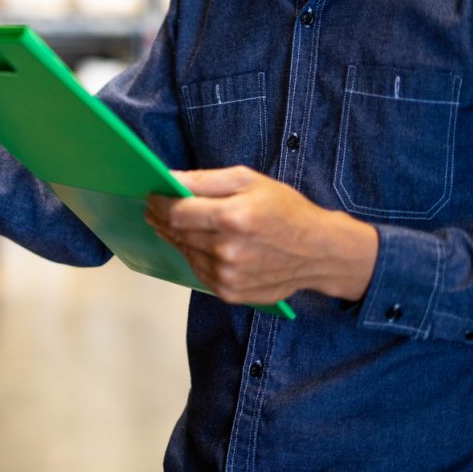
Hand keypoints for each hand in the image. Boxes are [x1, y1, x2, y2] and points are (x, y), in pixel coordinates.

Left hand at [145, 166, 378, 304]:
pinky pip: (198, 271)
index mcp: (234, 217)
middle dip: (163, 219)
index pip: (177, 212)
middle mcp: (228, 250)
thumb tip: (169, 179)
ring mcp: (228, 275)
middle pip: (177, 233)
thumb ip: (205, 180)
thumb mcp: (250, 180)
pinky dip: (195, 256)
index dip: (159, 203)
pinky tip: (200, 244)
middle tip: (156, 210)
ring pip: (185, 253)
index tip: (152, 196)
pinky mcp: (230, 293)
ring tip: (178, 225)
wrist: (320, 252)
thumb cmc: (286, 210)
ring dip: (177, 238)